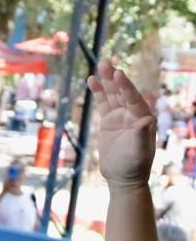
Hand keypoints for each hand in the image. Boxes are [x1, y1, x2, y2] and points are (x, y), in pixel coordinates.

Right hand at [88, 60, 155, 187]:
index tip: (118, 74)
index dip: (126, 87)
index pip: (133, 99)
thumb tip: (148, 121)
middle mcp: (133, 114)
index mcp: (143, 118)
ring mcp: (120, 116)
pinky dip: (99, 92)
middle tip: (106, 63)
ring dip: (106, 81)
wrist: (123, 177)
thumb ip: (141, 136)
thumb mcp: (138, 152)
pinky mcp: (109, 121)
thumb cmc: (133, 165)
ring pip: (113, 95)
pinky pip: (103, 103)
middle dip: (114, 78)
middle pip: (123, 92)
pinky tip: (92, 81)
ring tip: (99, 65)